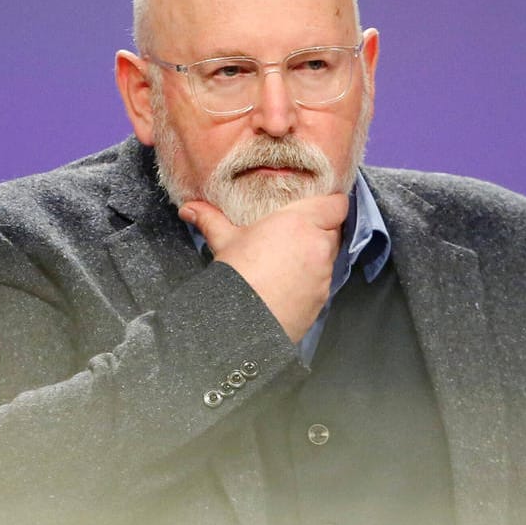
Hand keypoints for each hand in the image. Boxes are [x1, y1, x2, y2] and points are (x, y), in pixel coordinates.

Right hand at [180, 193, 346, 342]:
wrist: (244, 322)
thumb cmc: (237, 274)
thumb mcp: (223, 241)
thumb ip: (210, 219)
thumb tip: (189, 208)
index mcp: (300, 222)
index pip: (337, 204)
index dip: (330, 202)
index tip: (318, 203)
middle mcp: (319, 245)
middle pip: (334, 229)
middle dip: (320, 228)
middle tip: (298, 231)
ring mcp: (324, 273)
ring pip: (329, 255)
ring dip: (316, 254)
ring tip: (292, 259)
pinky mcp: (323, 297)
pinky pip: (324, 280)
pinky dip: (312, 278)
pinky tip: (290, 282)